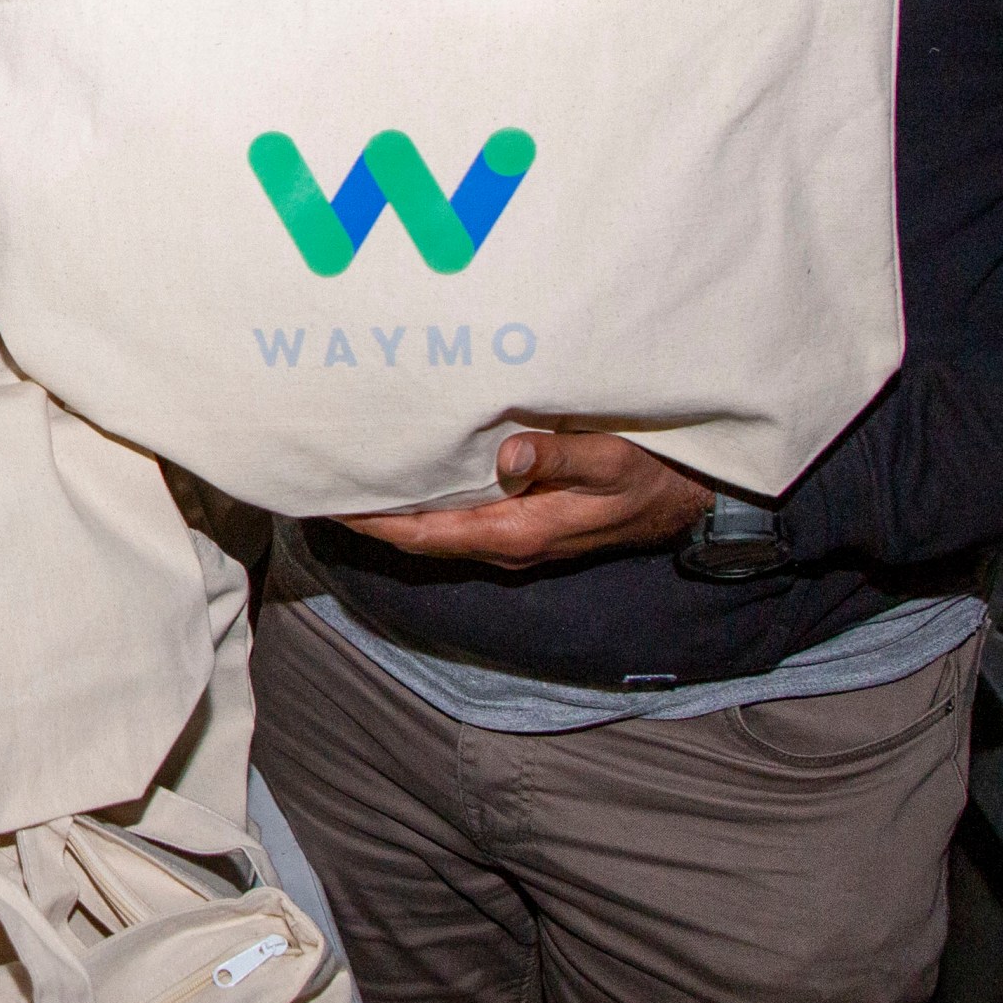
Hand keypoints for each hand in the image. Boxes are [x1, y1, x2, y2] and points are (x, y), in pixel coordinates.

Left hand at [333, 433, 710, 570]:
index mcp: (516, 533)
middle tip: (318, 479)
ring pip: (434, 529)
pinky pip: (455, 519)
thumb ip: (559, 458)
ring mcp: (510, 538)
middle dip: (369, 514)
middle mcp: (504, 544)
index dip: (373, 520)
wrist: (684, 505)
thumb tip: (507, 457)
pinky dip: (423, 503)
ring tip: (347, 475)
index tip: (328, 499)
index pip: (424, 533)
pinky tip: (404, 475)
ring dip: (393, 509)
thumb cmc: (649, 478)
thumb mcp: (610, 461)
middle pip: (417, 536)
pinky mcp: (519, 525)